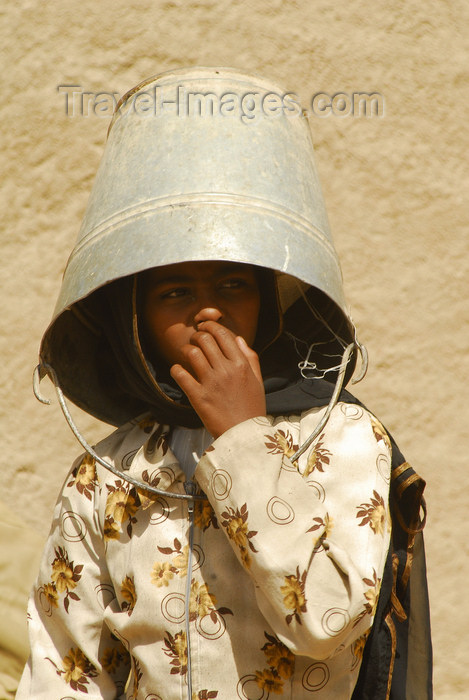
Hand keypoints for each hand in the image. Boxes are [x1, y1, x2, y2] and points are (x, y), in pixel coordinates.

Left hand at [169, 320, 265, 437]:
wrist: (244, 435)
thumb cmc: (252, 407)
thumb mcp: (257, 380)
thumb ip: (250, 357)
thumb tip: (238, 338)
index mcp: (241, 365)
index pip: (223, 334)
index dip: (211, 326)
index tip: (205, 326)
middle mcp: (226, 370)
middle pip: (205, 340)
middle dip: (197, 335)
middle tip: (195, 340)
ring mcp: (211, 383)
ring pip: (192, 353)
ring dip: (186, 349)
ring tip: (186, 353)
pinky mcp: (198, 397)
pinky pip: (180, 374)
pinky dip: (176, 369)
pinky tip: (178, 370)